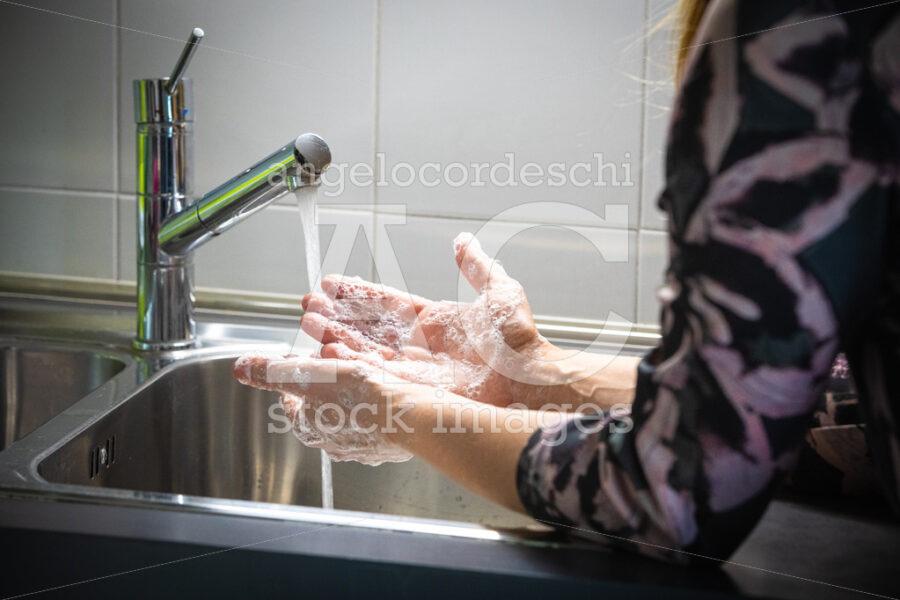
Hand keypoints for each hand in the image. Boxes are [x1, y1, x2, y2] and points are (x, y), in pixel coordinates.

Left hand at [232, 353, 418, 464]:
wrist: (408, 416)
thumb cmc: (359, 398)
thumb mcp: (307, 374)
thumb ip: (272, 371)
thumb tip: (241, 367)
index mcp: (308, 427)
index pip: (291, 402)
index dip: (295, 379)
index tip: (301, 365)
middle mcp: (333, 442)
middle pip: (320, 409)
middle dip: (324, 387)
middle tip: (334, 365)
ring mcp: (362, 446)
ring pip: (350, 415)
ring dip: (351, 395)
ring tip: (362, 372)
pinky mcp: (388, 444)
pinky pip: (377, 421)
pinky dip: (377, 405)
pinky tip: (386, 390)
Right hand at [300, 233, 559, 408]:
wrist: (527, 381)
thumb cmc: (519, 342)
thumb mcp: (499, 293)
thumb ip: (476, 267)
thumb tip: (463, 241)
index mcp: (435, 321)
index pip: (387, 303)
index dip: (359, 293)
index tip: (331, 283)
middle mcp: (420, 345)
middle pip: (369, 327)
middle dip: (337, 316)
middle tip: (308, 305)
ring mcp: (415, 369)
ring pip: (366, 349)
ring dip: (335, 336)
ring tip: (308, 323)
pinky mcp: (413, 389)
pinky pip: (374, 374)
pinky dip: (350, 363)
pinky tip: (327, 353)